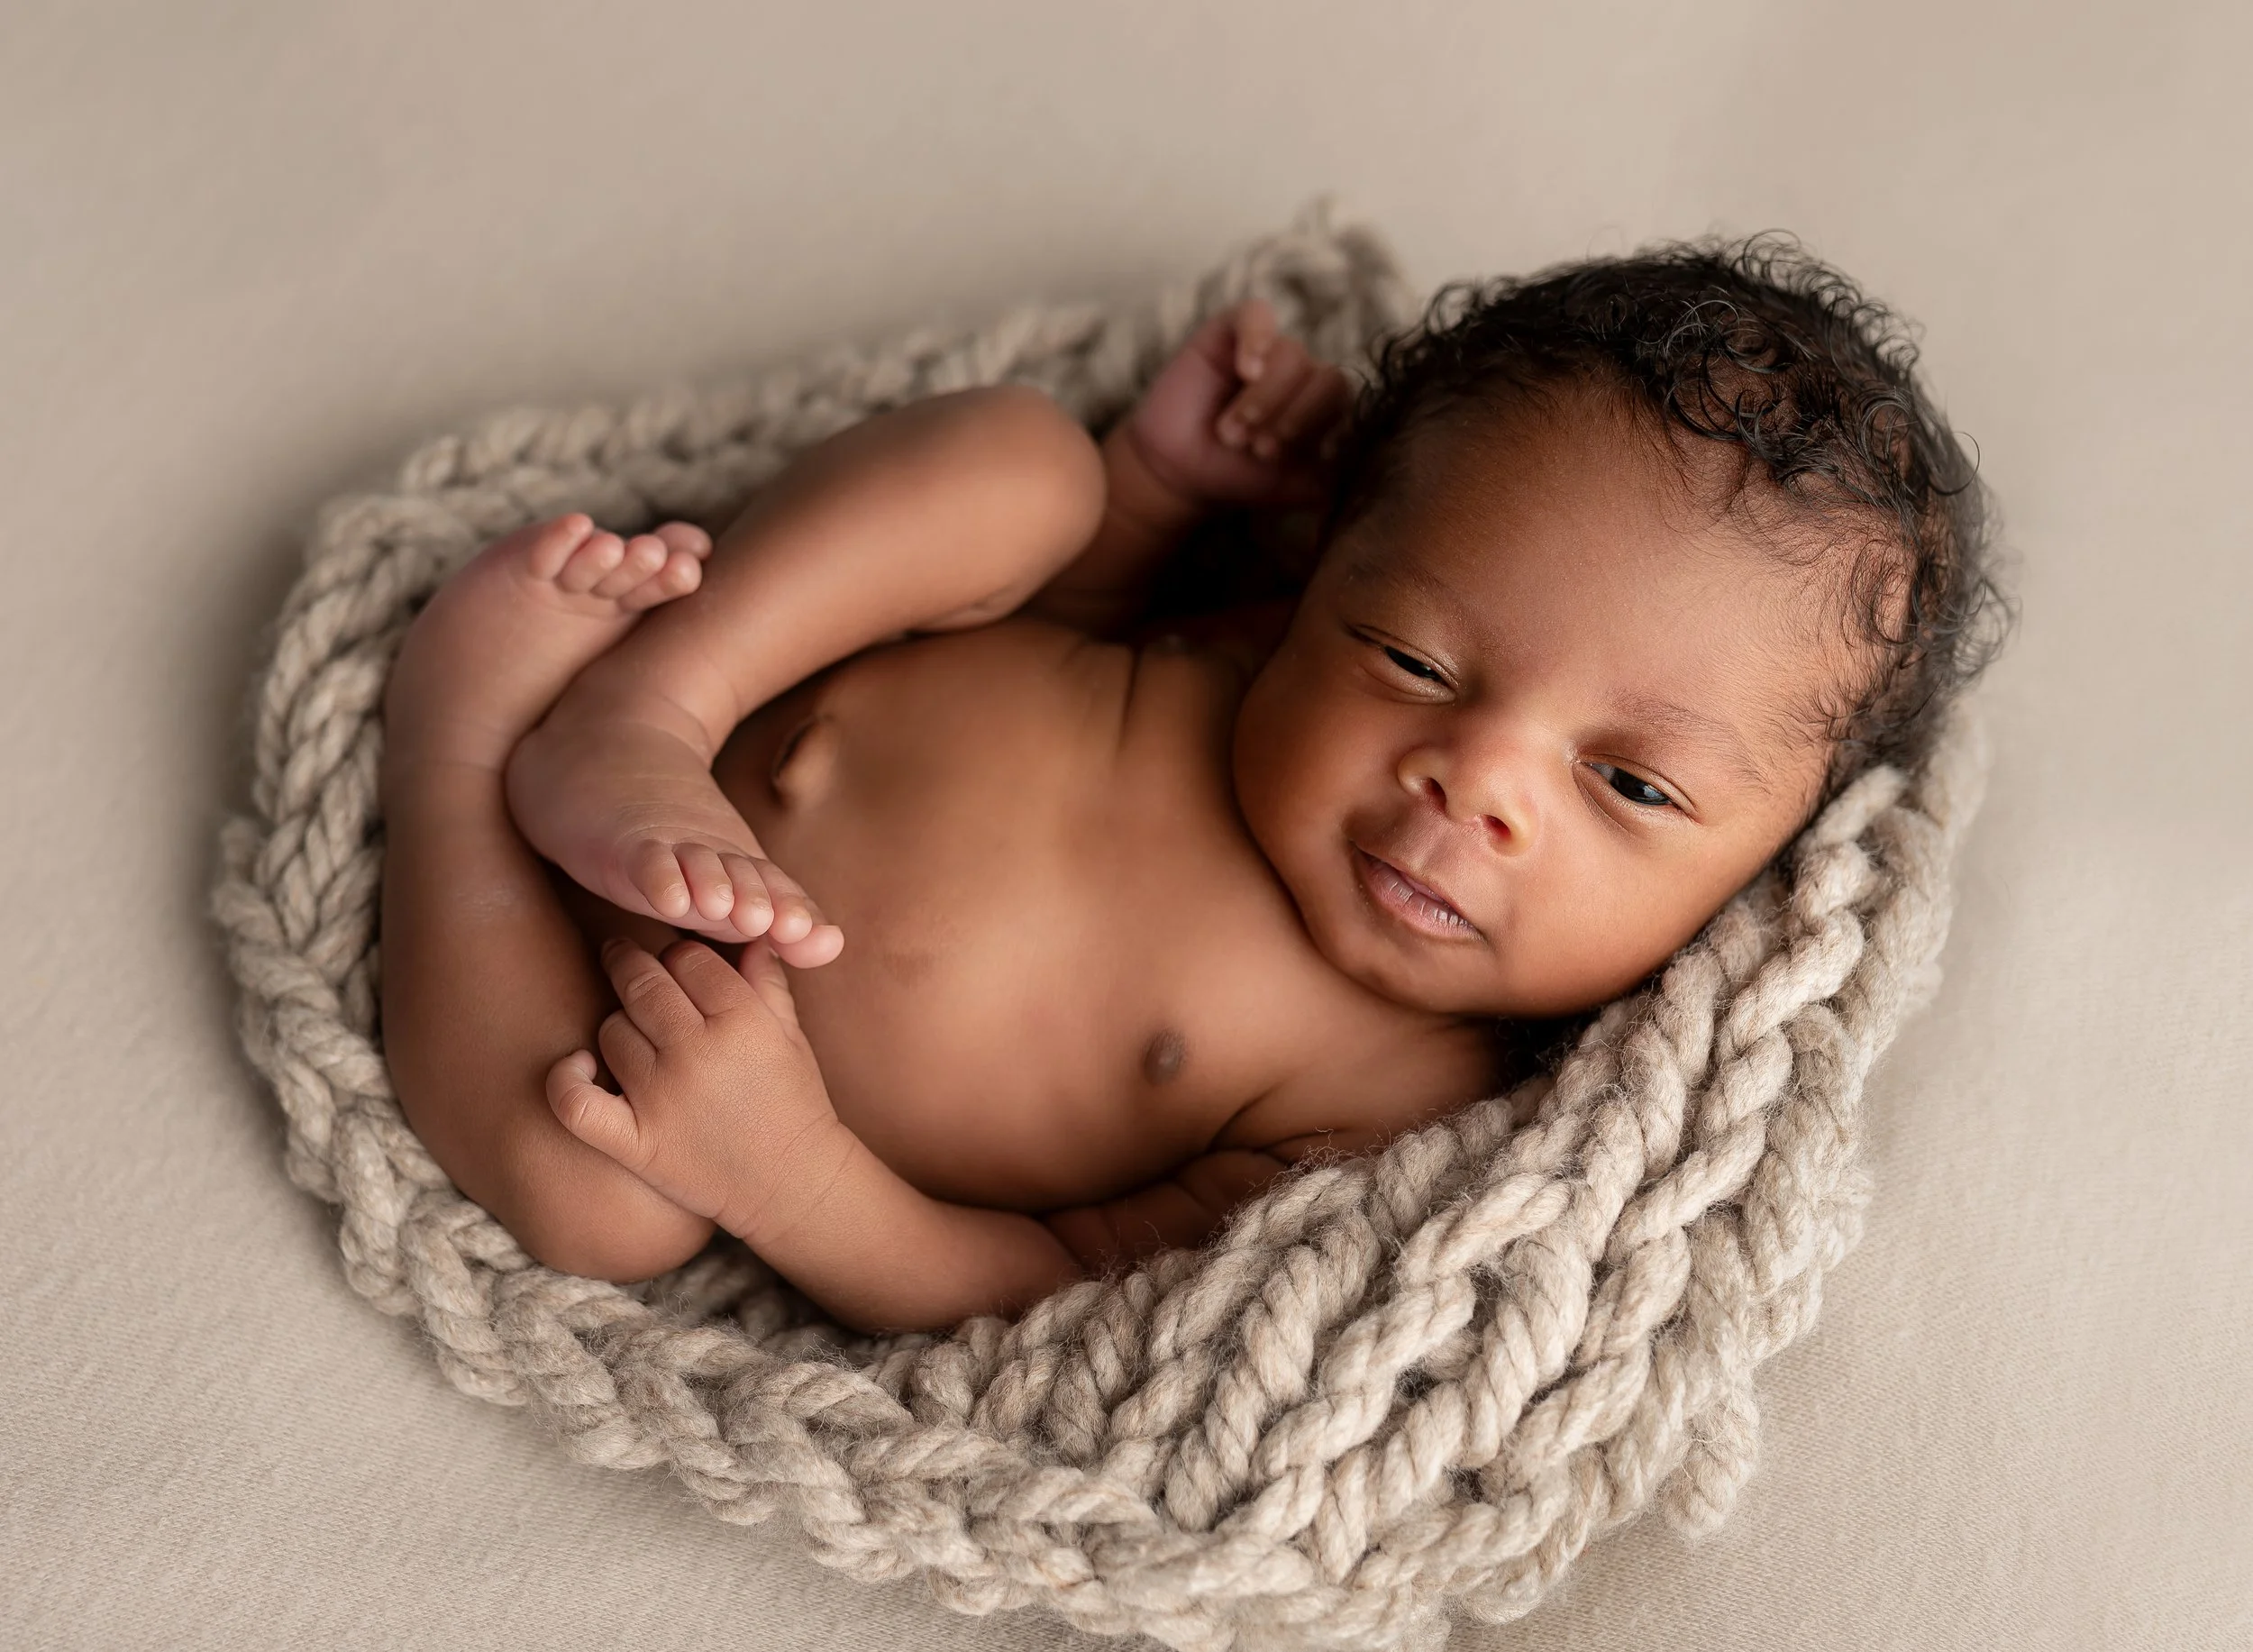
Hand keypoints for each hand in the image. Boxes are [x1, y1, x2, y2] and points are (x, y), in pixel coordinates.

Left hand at [546, 936, 843, 1242]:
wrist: (793, 1184)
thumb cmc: (795, 1103)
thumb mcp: (792, 1035)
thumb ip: (766, 981)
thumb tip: (746, 937)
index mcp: (742, 1019)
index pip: (687, 957)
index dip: (681, 956)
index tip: (679, 967)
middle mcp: (697, 1051)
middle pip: (642, 981)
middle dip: (633, 966)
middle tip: (626, 961)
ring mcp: (661, 1097)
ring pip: (610, 1029)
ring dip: (618, 1026)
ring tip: (636, 1036)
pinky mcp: (636, 1142)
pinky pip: (575, 1101)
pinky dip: (565, 1079)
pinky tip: (577, 1065)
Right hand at [1117, 299, 1351, 511]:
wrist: (1178, 472)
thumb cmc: (1236, 476)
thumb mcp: (1291, 488)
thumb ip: (1332, 479)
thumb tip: (1371, 472)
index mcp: (1325, 408)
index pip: (1348, 401)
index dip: (1318, 429)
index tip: (1280, 460)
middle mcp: (1304, 375)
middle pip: (1328, 377)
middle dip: (1295, 418)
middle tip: (1258, 449)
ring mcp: (1269, 349)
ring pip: (1292, 355)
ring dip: (1263, 400)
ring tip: (1231, 432)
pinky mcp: (1232, 329)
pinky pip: (1257, 314)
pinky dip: (1256, 339)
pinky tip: (1244, 369)